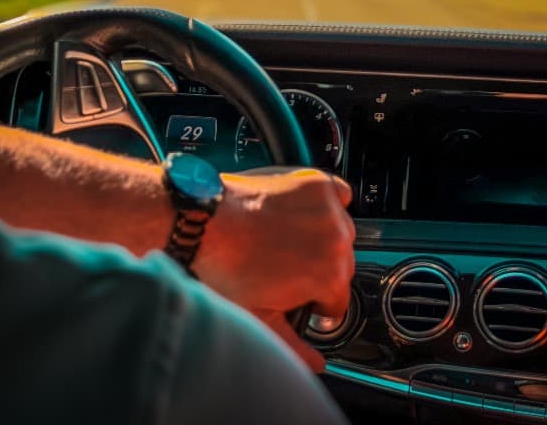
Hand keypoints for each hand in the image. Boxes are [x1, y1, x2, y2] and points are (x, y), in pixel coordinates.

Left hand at [193, 168, 355, 370]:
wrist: (204, 222)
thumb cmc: (226, 266)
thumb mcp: (259, 317)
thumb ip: (294, 346)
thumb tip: (316, 364)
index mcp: (329, 276)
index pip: (338, 302)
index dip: (314, 304)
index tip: (296, 295)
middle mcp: (337, 240)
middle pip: (342, 266)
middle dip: (318, 271)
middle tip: (284, 268)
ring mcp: (328, 209)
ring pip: (342, 233)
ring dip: (323, 238)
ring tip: (285, 241)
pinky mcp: (317, 183)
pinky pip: (340, 195)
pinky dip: (328, 204)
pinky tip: (303, 214)